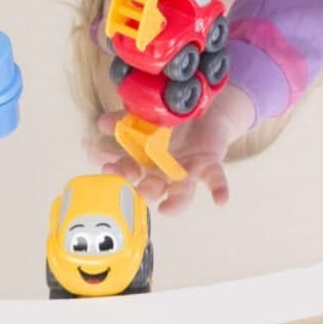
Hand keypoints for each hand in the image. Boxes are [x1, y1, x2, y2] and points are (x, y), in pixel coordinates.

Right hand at [87, 86, 253, 213]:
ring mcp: (188, 172)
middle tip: (136, 189)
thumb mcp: (144, 116)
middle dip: (144, 190)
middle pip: (153, 188)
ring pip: (182, 192)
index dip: (118, 173)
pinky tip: (220, 200)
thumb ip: (123, 120)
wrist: (202, 113)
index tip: (109, 168)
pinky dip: (218, 190)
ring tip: (167, 210)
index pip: (128, 173)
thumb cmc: (168, 120)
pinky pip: (215, 180)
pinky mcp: (210, 166)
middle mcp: (165, 174)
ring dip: (175, 203)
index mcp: (146, 163)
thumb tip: (102, 123)